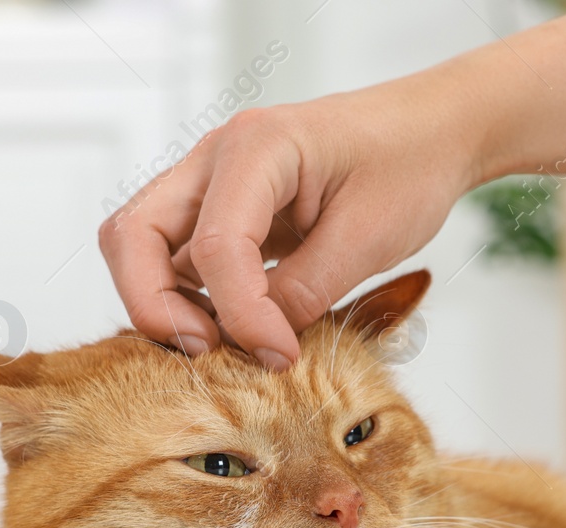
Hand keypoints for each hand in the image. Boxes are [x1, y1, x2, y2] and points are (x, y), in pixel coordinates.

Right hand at [98, 77, 481, 367]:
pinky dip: (190, 296)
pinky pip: (178, 256)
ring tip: (224, 346)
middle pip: (134, 234)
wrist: (430, 133)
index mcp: (258, 146)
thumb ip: (308, 289)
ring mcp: (212, 182)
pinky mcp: (223, 209)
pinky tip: (235, 327)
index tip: (281, 357)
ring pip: (142, 245)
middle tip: (208, 354)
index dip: (242, 314)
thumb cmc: (409, 165)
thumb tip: (258, 340)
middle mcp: (217, 157)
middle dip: (155, 305)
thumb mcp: (370, 236)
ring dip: (166, 302)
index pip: (216, 245)